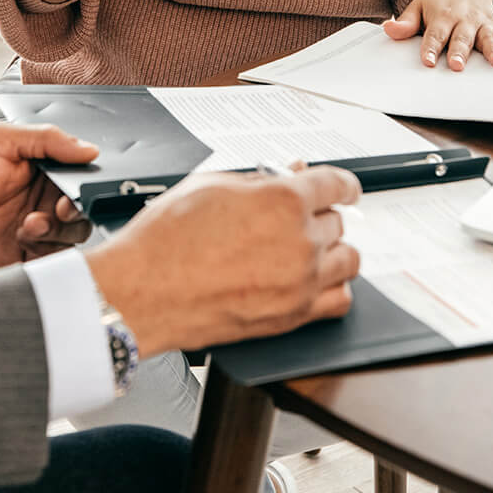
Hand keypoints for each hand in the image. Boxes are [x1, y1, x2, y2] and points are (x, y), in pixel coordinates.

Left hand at [0, 123, 98, 282]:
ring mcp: (41, 227)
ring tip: (28, 226)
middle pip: (84, 205)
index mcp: (43, 166)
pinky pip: (60, 257)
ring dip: (57, 230)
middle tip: (57, 209)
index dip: (84, 180)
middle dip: (75, 209)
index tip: (78, 186)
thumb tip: (89, 149)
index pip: (79, 171)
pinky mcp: (34, 255)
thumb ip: (45, 138)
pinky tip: (22, 240)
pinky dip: (48, 250)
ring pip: (76, 233)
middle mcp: (46, 196)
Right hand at [85, 166, 361, 357]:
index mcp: (283, 201)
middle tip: (293, 215)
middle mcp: (301, 241)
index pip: (336, 184)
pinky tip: (315, 279)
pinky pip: (340, 301)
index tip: (345, 187)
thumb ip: (258, 180)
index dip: (343, 183)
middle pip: (337, 222)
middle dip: (318, 214)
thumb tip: (284, 176)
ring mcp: (301, 283)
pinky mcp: (293, 316)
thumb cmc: (167, 239)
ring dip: (331, 248)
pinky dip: (334, 287)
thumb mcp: (211, 185)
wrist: (144, 290)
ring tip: (306, 246)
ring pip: (347, 259)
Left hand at [384, 0, 492, 69]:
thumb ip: (405, 22)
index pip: (433, 35)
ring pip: (489, 38)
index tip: (426, 62)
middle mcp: (464, 20)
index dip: (429, 48)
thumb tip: (387, 29)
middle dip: (459, 51)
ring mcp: (483, 23)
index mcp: (441, 16)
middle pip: (461, 38)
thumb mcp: (418, 6)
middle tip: (457, 65)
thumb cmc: (439, 2)